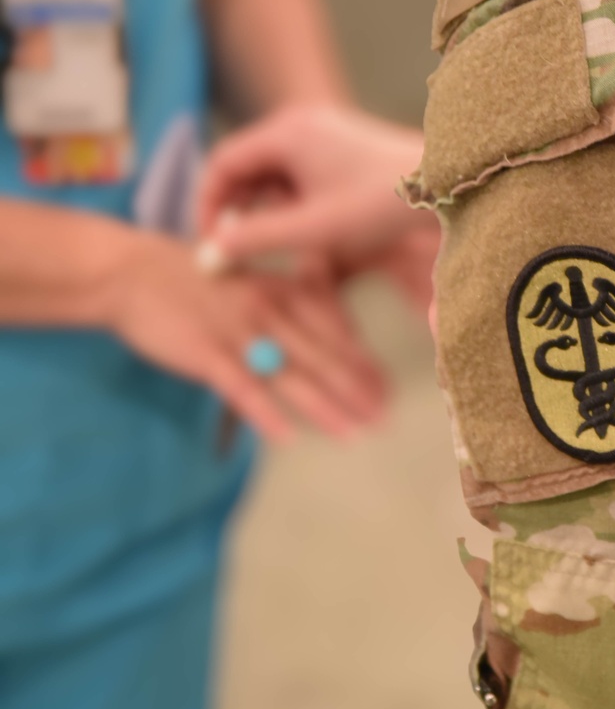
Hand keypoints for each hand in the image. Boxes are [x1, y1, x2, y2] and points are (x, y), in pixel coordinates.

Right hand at [104, 228, 386, 442]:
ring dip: (326, 406)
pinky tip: (287, 437)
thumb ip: (290, 307)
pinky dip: (264, 412)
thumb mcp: (252, 281)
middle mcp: (268, 310)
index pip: (336, 328)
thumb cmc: (193, 280)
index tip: (389, 389)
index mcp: (281, 291)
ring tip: (356, 433)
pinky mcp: (205, 352)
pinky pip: (240, 387)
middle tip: (386, 418)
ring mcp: (237, 331)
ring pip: (291, 374)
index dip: (363, 361)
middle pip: (321, 355)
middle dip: (357, 390)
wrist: (131, 271)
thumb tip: (329, 338)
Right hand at [196, 105, 437, 307]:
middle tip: (234, 251)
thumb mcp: (313, 228)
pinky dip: (292, 204)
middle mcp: (300, 123)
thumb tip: (212, 250)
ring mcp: (323, 133)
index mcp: (286, 131)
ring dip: (266, 210)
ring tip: (272, 247)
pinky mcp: (342, 149)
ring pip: (274, 174)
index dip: (208, 204)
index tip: (209, 243)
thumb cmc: (381, 204)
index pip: (223, 162)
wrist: (447, 185)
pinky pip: (300, 175)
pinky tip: (305, 235)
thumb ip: (257, 238)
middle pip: (246, 167)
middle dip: (236, 209)